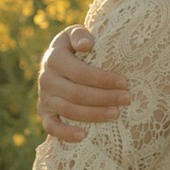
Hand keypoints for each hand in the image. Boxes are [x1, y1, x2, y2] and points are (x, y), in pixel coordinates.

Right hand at [38, 27, 128, 143]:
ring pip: (68, 110)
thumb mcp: (74, 34)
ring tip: (116, 114)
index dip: (102, 79)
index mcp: (54, 58)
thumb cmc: (73, 47)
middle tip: (126, 99)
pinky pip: (51, 127)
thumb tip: (87, 45)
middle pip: (76, 93)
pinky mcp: (44, 112)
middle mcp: (46, 78)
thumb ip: (80, 34)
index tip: (123, 83)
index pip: (79, 72)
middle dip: (104, 98)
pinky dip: (65, 133)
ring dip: (93, 114)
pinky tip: (83, 136)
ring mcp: (44, 97)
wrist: (55, 61)